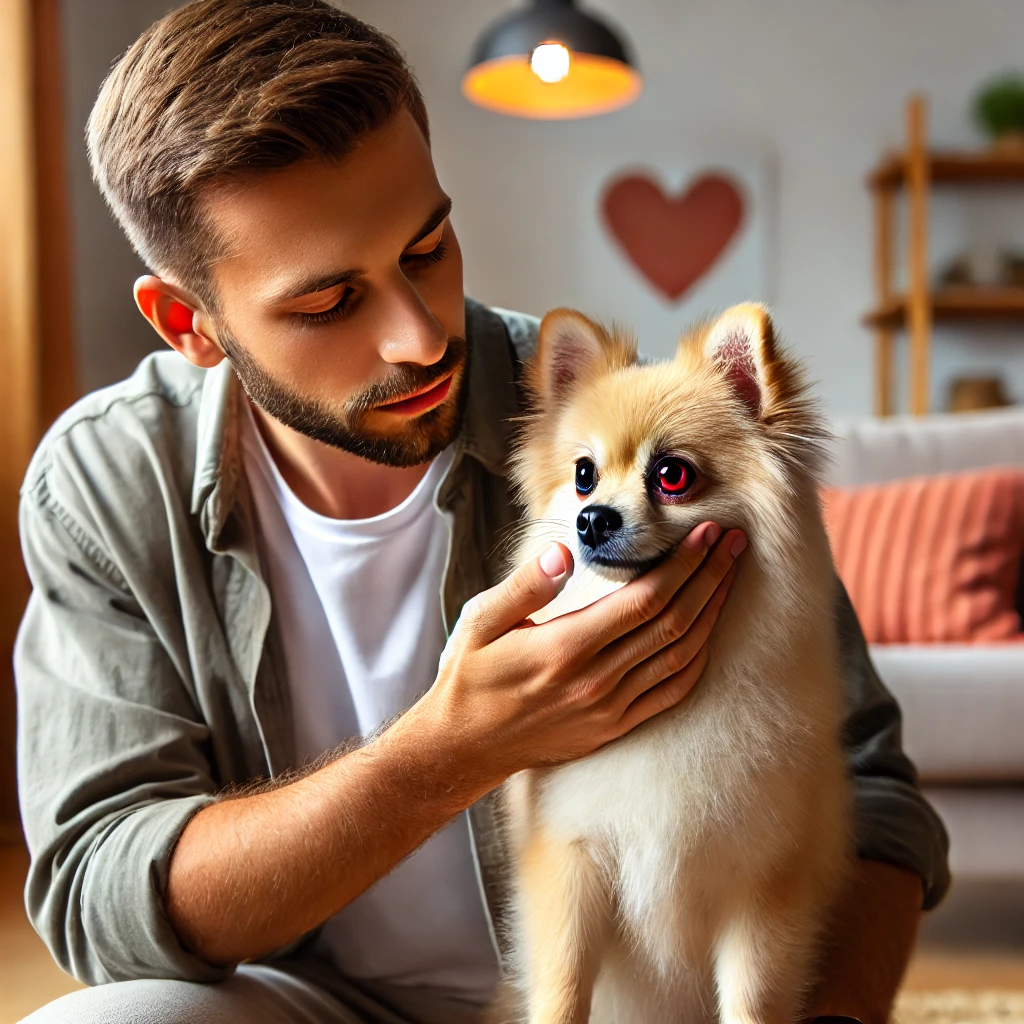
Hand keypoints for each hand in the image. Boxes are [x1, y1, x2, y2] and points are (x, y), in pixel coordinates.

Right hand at [414, 522, 745, 788]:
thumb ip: (525, 586)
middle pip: (673, 621)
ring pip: (680, 655)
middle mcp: (597, 680)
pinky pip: (672, 692)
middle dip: (710, 577)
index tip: (705, 533)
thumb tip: (564, 553)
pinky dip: (698, 658)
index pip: (644, 599)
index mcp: (566, 647)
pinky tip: (709, 631)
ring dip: (712, 613)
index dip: (682, 564)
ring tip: (730, 577)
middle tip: (734, 543)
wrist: (465, 746)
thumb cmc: (471, 677)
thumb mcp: (480, 622)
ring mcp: (611, 707)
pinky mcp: (615, 725)